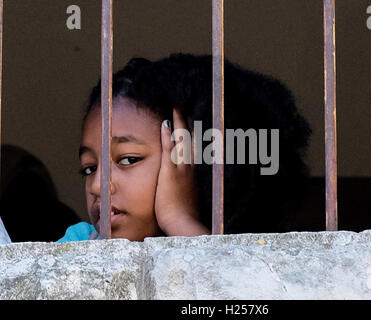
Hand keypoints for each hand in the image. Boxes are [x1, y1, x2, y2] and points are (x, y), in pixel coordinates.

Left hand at [154, 108, 209, 235]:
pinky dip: (167, 135)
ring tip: (176, 110)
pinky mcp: (170, 172)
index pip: (192, 152)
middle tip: (184, 112)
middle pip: (190, 142)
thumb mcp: (188, 203)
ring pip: (182, 141)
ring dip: (178, 124)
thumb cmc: (184, 217)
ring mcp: (181, 169)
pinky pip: (169, 149)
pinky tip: (165, 122)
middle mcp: (189, 169)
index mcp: (192, 175)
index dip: (191, 138)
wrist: (184, 223)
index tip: (189, 128)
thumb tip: (187, 198)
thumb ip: (187, 196)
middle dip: (187, 126)